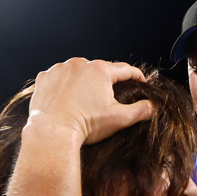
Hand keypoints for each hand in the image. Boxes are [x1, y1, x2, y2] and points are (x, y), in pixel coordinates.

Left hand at [28, 57, 153, 144]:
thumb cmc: (86, 125)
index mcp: (100, 71)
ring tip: (84, 101)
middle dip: (106, 82)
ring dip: (83, 82)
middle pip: (99, 70)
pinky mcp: (44, 78)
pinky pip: (58, 78)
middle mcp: (79, 64)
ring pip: (77, 72)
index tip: (140, 82)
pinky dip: (63, 86)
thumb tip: (152, 106)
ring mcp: (59, 69)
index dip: (136, 76)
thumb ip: (140, 110)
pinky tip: (66, 100)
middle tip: (108, 99)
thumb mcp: (119, 119)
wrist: (53, 132)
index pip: (125, 70)